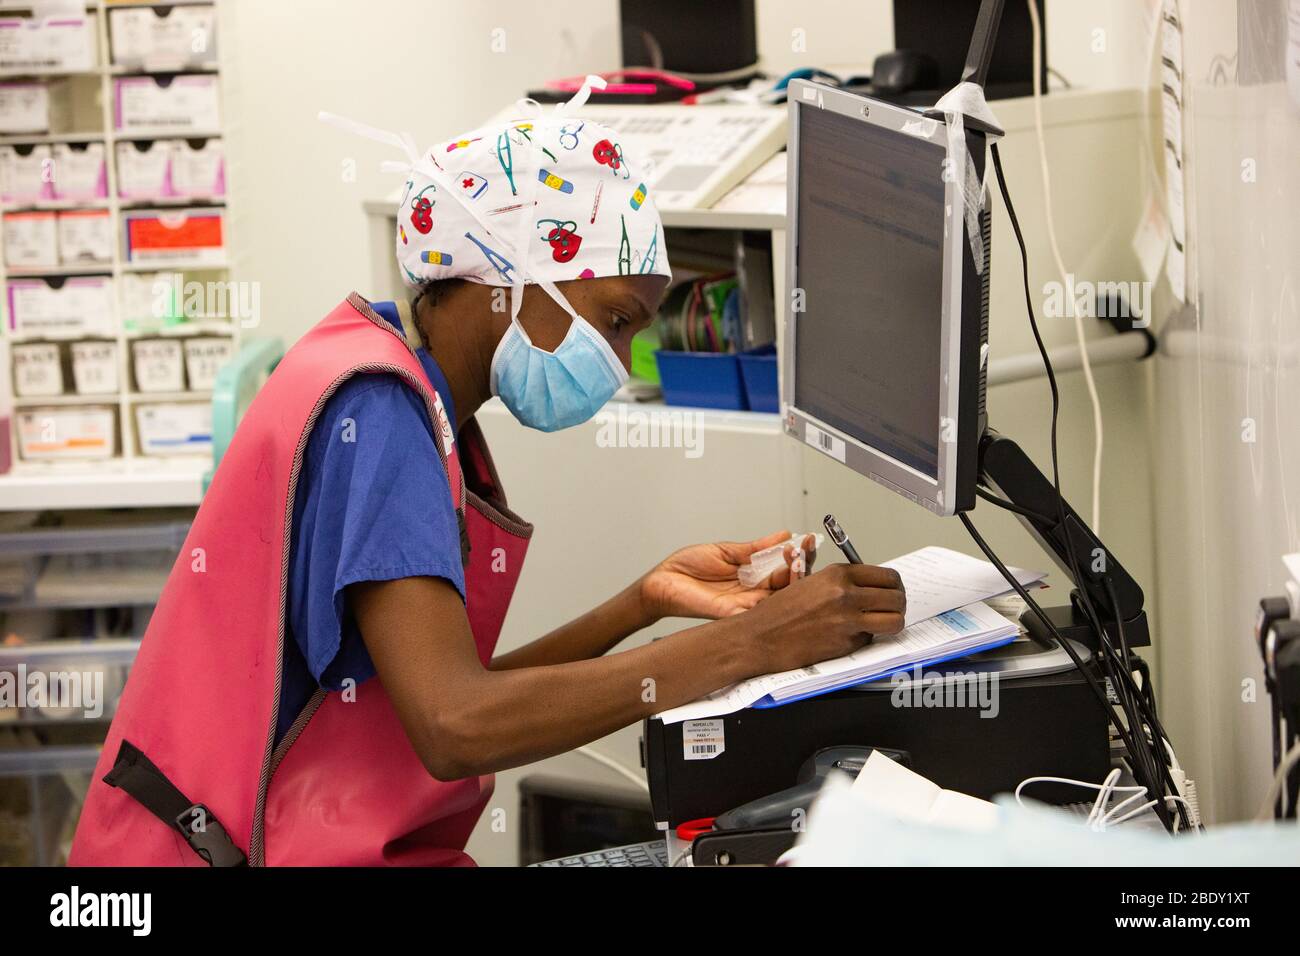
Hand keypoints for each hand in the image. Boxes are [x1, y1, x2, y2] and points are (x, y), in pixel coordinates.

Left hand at [639, 530, 818, 621]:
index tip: (806, 540)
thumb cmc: (688, 567)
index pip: (784, 568)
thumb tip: (783, 535)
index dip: (798, 555)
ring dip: (792, 580)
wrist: (663, 581)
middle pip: (789, 585)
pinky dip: (775, 600)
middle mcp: (754, 592)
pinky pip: (760, 612)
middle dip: (801, 566)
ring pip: (780, 599)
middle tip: (804, 550)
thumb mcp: (727, 550)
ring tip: (796, 560)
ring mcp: (746, 604)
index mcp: (753, 575)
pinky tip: (784, 583)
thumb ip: (755, 547)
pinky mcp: (733, 614)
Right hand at [733, 562, 906, 674]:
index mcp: (838, 574)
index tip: (892, 591)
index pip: (887, 577)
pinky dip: (864, 639)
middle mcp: (846, 594)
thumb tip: (871, 586)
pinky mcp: (845, 644)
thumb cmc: (779, 612)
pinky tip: (846, 636)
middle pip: (897, 598)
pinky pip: (870, 639)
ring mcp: (848, 621)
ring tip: (880, 624)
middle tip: (890, 610)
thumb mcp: (811, 582)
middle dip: (898, 605)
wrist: (759, 637)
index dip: (894, 586)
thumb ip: (842, 582)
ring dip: (891, 623)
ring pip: (894, 621)